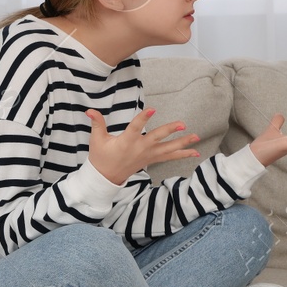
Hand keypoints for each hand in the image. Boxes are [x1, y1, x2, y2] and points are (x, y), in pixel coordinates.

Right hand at [85, 108, 199, 184]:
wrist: (106, 177)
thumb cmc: (101, 157)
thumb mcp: (97, 140)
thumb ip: (97, 123)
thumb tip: (89, 110)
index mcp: (126, 142)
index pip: (136, 127)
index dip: (143, 118)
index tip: (152, 109)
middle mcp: (140, 149)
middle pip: (158, 138)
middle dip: (170, 131)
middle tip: (182, 124)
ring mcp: (148, 155)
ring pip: (168, 149)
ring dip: (183, 143)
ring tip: (197, 137)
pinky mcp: (152, 159)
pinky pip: (170, 157)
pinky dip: (182, 155)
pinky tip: (195, 152)